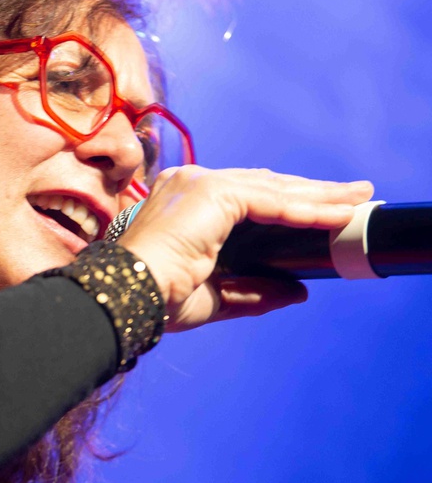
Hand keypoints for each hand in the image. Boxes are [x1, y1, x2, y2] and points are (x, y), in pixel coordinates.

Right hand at [117, 166, 374, 330]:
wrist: (128, 293)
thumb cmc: (157, 298)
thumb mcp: (213, 297)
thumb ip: (253, 290)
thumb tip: (297, 290)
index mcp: (185, 202)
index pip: (245, 197)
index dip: (285, 204)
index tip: (319, 211)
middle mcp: (191, 183)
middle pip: (265, 185)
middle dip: (311, 193)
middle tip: (350, 198)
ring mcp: (201, 183)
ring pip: (274, 188)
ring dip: (319, 196)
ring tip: (355, 201)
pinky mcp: (214, 191)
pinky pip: (273, 201)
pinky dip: (307, 209)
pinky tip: (336, 215)